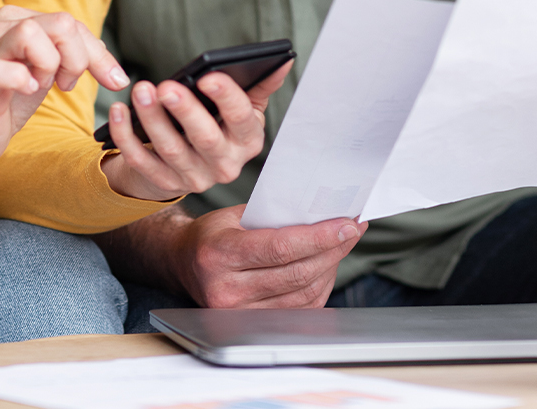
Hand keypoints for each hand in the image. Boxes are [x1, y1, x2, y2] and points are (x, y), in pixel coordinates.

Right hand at [0, 5, 128, 195]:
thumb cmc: (5, 102)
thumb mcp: (45, 74)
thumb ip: (71, 57)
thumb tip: (113, 66)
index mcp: (18, 20)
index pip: (72, 23)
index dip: (99, 54)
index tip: (114, 81)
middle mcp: (1, 26)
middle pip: (62, 23)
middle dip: (77, 59)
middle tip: (65, 85)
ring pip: (33, 34)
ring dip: (50, 66)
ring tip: (40, 86)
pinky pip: (6, 68)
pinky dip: (23, 80)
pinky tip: (26, 92)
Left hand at [100, 61, 290, 202]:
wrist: (188, 165)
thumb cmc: (218, 125)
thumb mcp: (243, 109)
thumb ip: (259, 84)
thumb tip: (284, 58)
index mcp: (247, 140)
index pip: (241, 119)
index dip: (226, 98)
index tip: (208, 77)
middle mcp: (225, 165)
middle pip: (205, 138)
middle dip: (185, 111)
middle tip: (166, 86)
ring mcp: (194, 179)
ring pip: (171, 149)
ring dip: (153, 119)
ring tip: (140, 91)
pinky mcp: (164, 184)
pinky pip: (142, 162)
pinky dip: (126, 137)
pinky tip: (118, 111)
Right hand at [174, 205, 365, 307]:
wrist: (184, 263)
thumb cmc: (214, 234)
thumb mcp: (234, 215)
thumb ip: (273, 214)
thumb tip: (323, 211)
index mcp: (219, 254)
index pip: (280, 247)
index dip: (319, 237)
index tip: (347, 224)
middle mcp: (226, 289)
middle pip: (296, 272)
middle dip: (333, 249)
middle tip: (353, 229)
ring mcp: (239, 313)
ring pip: (303, 293)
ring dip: (331, 267)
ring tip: (343, 243)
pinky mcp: (252, 325)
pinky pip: (301, 308)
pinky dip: (320, 286)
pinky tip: (327, 265)